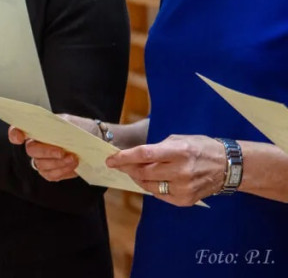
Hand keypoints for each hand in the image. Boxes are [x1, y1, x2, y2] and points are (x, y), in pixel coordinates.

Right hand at [8, 113, 94, 180]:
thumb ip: (59, 126)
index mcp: (36, 129)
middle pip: (31, 150)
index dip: (14, 134)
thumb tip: (55, 130)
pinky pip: (51, 175)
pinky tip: (73, 166)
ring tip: (73, 158)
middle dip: (46, 151)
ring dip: (58, 163)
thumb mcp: (70, 122)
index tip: (20, 137)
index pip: (17, 131)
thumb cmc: (80, 128)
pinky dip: (63, 171)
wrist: (94, 140)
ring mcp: (41, 160)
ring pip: (42, 165)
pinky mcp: (50, 172)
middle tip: (62, 151)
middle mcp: (35, 145)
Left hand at [105, 135, 225, 205]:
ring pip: (149, 186)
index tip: (111, 159)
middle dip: (127, 168)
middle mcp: (181, 171)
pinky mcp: (186, 200)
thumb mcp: (179, 139)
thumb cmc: (200, 147)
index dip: (124, 157)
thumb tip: (134, 155)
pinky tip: (151, 180)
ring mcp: (184, 188)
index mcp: (179, 152)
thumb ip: (157, 148)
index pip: (145, 155)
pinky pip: (160, 195)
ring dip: (137, 178)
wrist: (227, 166)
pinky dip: (151, 187)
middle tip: (118, 164)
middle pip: (143, 173)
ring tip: (134, 171)